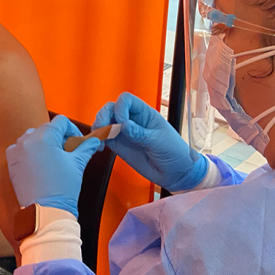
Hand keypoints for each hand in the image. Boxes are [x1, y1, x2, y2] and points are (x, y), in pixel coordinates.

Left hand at [6, 115, 102, 217]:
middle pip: (46, 128)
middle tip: (68, 151)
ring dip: (43, 142)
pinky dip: (29, 151)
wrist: (46, 211)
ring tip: (53, 157)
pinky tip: (38, 163)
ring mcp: (17, 151)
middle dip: (58, 137)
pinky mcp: (11, 162)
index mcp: (45, 137)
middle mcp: (28, 140)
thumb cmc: (63, 188)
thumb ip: (85, 147)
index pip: (60, 122)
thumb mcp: (77, 164)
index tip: (77, 142)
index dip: (72, 130)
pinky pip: (20, 148)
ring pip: (32, 137)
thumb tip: (94, 140)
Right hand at [93, 93, 207, 191]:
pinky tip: (100, 147)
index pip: (126, 100)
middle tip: (102, 129)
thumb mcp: (159, 142)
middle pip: (111, 108)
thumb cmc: (174, 152)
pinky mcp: (119, 145)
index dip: (120, 108)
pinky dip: (98, 140)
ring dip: (98, 127)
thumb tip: (123, 125)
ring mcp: (124, 133)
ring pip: (105, 122)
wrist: (176, 173)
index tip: (121, 122)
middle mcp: (132, 120)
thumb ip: (140, 134)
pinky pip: (104, 138)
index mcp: (145, 113)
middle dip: (103, 115)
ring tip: (98, 139)